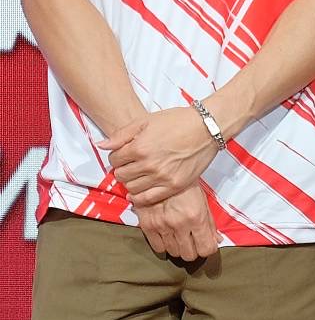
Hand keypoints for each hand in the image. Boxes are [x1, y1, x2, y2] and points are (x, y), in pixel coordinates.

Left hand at [104, 106, 218, 206]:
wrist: (207, 128)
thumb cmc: (178, 121)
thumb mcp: (146, 121)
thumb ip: (122, 134)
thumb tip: (101, 146)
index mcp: (139, 148)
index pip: (114, 159)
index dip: (117, 156)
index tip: (125, 154)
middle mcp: (149, 165)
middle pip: (121, 175)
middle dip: (123, 169)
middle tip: (131, 165)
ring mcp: (162, 177)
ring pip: (132, 188)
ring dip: (131, 182)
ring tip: (138, 175)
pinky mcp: (174, 186)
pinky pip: (148, 198)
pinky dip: (139, 198)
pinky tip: (138, 193)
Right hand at [135, 182, 218, 262]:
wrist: (162, 173)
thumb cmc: (186, 187)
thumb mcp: (203, 202)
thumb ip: (210, 224)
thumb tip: (217, 240)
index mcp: (196, 218)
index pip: (205, 249)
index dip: (208, 249)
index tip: (207, 245)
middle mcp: (179, 225)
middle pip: (189, 255)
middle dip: (193, 250)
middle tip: (193, 243)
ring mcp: (162, 226)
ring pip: (174, 253)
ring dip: (179, 248)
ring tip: (180, 238)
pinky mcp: (147, 225)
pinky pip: (157, 247)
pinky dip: (164, 245)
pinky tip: (168, 237)